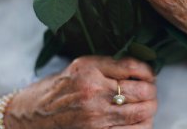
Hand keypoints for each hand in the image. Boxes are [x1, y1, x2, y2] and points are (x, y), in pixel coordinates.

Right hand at [5, 56, 156, 128]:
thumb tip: (141, 67)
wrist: (34, 115)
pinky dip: (142, 125)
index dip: (149, 72)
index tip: (150, 75)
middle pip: (143, 92)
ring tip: (146, 105)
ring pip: (142, 114)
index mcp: (91, 72)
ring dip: (150, 109)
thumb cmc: (60, 87)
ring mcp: (97, 119)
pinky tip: (139, 119)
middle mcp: (94, 95)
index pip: (133, 68)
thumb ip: (111, 64)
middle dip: (152, 91)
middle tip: (150, 90)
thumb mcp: (83, 65)